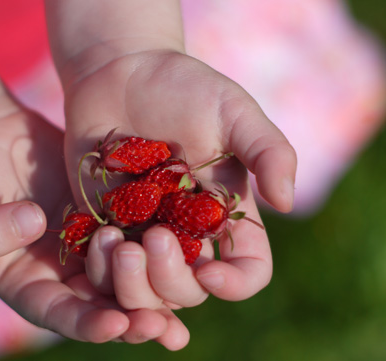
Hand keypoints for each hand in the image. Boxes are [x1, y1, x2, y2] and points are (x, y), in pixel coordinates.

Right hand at [0, 100, 189, 349]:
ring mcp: (90, 242)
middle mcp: (65, 271)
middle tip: (161, 324)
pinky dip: (162, 247)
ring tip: (188, 299)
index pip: (59, 313)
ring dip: (157, 291)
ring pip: (129, 276)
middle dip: (132, 317)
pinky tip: (193, 253)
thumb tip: (34, 225)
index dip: (87, 323)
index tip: (116, 322)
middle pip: (103, 305)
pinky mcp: (110, 211)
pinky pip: (138, 233)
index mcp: (28, 284)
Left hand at [64, 50, 296, 308]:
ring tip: (119, 242)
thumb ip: (268, 151)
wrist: (122, 72)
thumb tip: (286, 202)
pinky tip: (99, 237)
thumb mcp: (234, 111)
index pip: (246, 270)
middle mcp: (185, 232)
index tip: (211, 272)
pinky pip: (101, 269)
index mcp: (224, 213)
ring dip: (132, 284)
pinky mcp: (104, 225)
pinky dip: (101, 268)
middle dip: (172, 279)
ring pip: (142, 292)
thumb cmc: (184, 87)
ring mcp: (142, 232)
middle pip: (189, 291)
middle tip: (154, 237)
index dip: (235, 284)